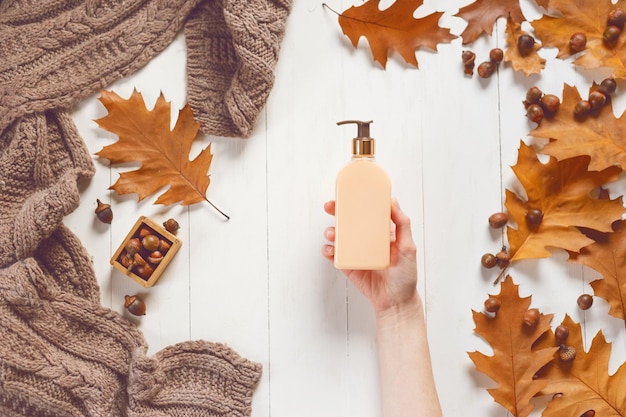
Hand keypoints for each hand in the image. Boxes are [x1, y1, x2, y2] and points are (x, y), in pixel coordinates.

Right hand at [322, 199, 418, 313]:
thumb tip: (392, 200)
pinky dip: (328, 250)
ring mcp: (356, 252)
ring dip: (331, 231)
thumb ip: (402, 224)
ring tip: (332, 233)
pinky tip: (330, 249)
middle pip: (349, 220)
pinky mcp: (348, 265)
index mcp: (382, 232)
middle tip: (330, 207)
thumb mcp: (409, 247)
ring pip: (339, 236)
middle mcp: (367, 239)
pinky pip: (334, 254)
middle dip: (337, 212)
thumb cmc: (405, 276)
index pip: (368, 211)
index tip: (349, 192)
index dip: (357, 200)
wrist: (395, 302)